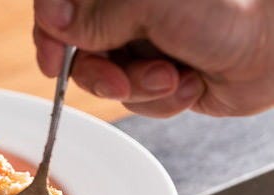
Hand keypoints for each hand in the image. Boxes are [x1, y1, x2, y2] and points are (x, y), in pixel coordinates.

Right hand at [33, 0, 273, 116]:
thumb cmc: (230, 7)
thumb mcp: (152, 6)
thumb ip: (96, 15)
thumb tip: (52, 21)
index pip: (64, 5)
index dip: (50, 33)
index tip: (51, 61)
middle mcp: (130, 12)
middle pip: (78, 50)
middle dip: (100, 74)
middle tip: (119, 82)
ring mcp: (146, 43)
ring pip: (108, 79)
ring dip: (138, 88)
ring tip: (172, 77)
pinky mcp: (162, 73)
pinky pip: (138, 98)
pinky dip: (162, 99)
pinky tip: (189, 84)